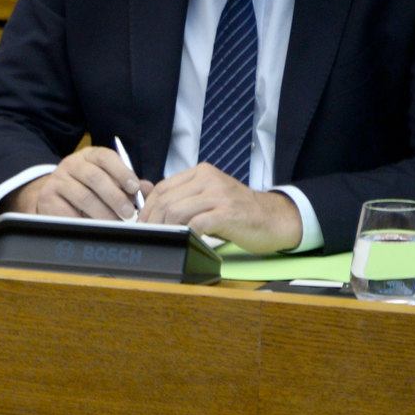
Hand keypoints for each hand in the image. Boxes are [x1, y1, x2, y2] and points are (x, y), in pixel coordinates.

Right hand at [14, 147, 152, 221]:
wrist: (53, 195)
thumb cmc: (87, 189)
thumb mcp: (108, 182)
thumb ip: (128, 185)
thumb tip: (148, 189)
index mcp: (89, 156)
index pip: (106, 158)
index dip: (122, 172)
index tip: (134, 188)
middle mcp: (71, 164)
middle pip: (95, 178)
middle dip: (115, 197)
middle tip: (129, 213)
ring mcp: (57, 180)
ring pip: (84, 197)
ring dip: (103, 213)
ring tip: (115, 223)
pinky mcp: (48, 198)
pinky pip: (69, 211)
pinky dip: (84, 221)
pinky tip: (94, 227)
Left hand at [140, 163, 302, 252]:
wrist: (273, 218)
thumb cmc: (238, 211)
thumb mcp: (209, 197)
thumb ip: (185, 197)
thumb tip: (151, 207)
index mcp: (201, 173)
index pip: (162, 187)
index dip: (147, 208)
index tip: (141, 224)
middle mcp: (208, 179)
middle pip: (166, 200)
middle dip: (152, 222)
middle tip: (149, 236)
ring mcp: (218, 195)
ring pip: (177, 211)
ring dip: (166, 229)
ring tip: (165, 240)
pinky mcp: (227, 213)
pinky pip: (195, 224)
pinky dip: (185, 234)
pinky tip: (186, 241)